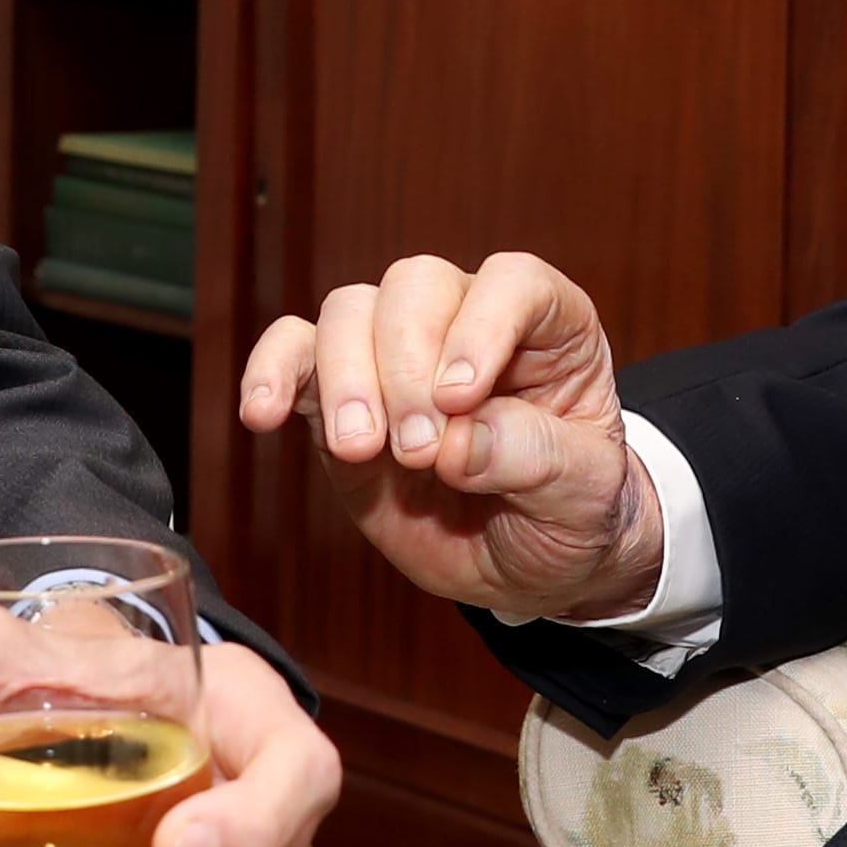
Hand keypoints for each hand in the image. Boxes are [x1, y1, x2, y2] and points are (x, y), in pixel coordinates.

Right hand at [236, 252, 663, 620]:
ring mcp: (397, 354)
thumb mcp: (585, 496)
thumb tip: (461, 441)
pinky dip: (271, 372)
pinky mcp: (339, 396)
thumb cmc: (570, 513)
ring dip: (345, 377)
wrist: (526, 565)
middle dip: (406, 366)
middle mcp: (466, 321)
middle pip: (416, 286)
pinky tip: (262, 413)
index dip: (480, 327)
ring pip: (350, 311)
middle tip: (418, 452)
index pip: (510, 282)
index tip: (461, 396)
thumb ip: (535, 459)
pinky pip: (293, 352)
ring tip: (361, 450)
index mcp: (547, 327)